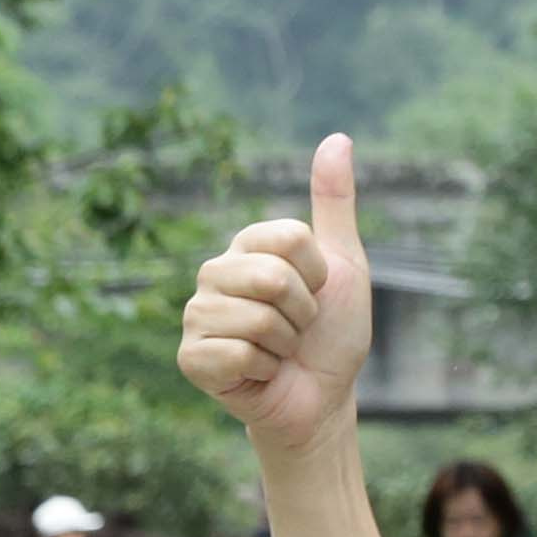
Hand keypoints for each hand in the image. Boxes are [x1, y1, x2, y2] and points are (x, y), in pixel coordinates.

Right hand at [174, 130, 380, 447]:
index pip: (290, 239)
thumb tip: (339, 137)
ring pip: (258, 319)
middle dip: (304, 314)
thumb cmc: (332, 335)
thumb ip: (335, 203)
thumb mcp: (345, 265)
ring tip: (280, 352)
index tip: (316, 295)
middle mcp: (215, 273)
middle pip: (273, 278)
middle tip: (298, 330)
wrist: (323, 399)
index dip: (318, 276)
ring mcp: (198, 315)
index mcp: (247, 246)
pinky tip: (259, 374)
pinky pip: (237, 353)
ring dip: (286, 345)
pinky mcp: (191, 357)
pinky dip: (264, 371)